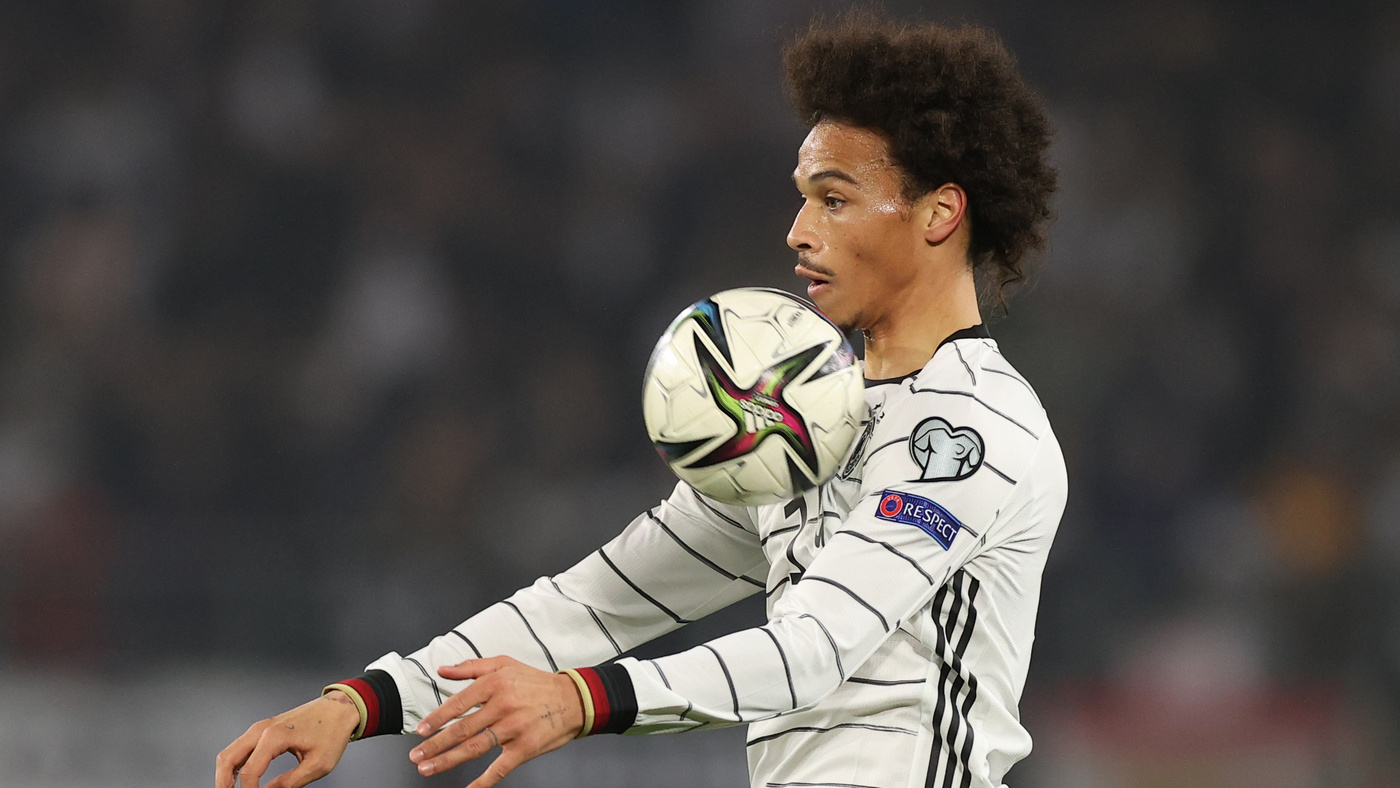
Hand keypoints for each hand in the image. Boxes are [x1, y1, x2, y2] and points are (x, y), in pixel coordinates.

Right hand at [214, 691, 359, 787]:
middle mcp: (262, 729)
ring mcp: (261, 727)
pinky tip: (239, 779)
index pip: (249, 772)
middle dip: (223, 782)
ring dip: (226, 774)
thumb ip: (290, 783)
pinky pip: (240, 747)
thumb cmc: (332, 731)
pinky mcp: (263, 729)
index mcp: (274, 736)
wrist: (339, 708)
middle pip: (227, 759)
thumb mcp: (318, 764)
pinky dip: (234, 764)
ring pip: (230, 752)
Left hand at [409, 656, 583, 787]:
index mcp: (495, 684)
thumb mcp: (505, 664)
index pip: (458, 703)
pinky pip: (500, 768)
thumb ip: (471, 667)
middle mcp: (503, 705)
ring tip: (428, 768)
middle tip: (416, 754)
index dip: (437, 719)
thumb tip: (442, 670)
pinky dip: (483, 782)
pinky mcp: (525, 748)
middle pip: (462, 729)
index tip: (422, 730)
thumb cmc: (537, 683)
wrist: (574, 699)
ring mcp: (514, 728)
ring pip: (475, 747)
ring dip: (448, 760)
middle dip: (435, 745)